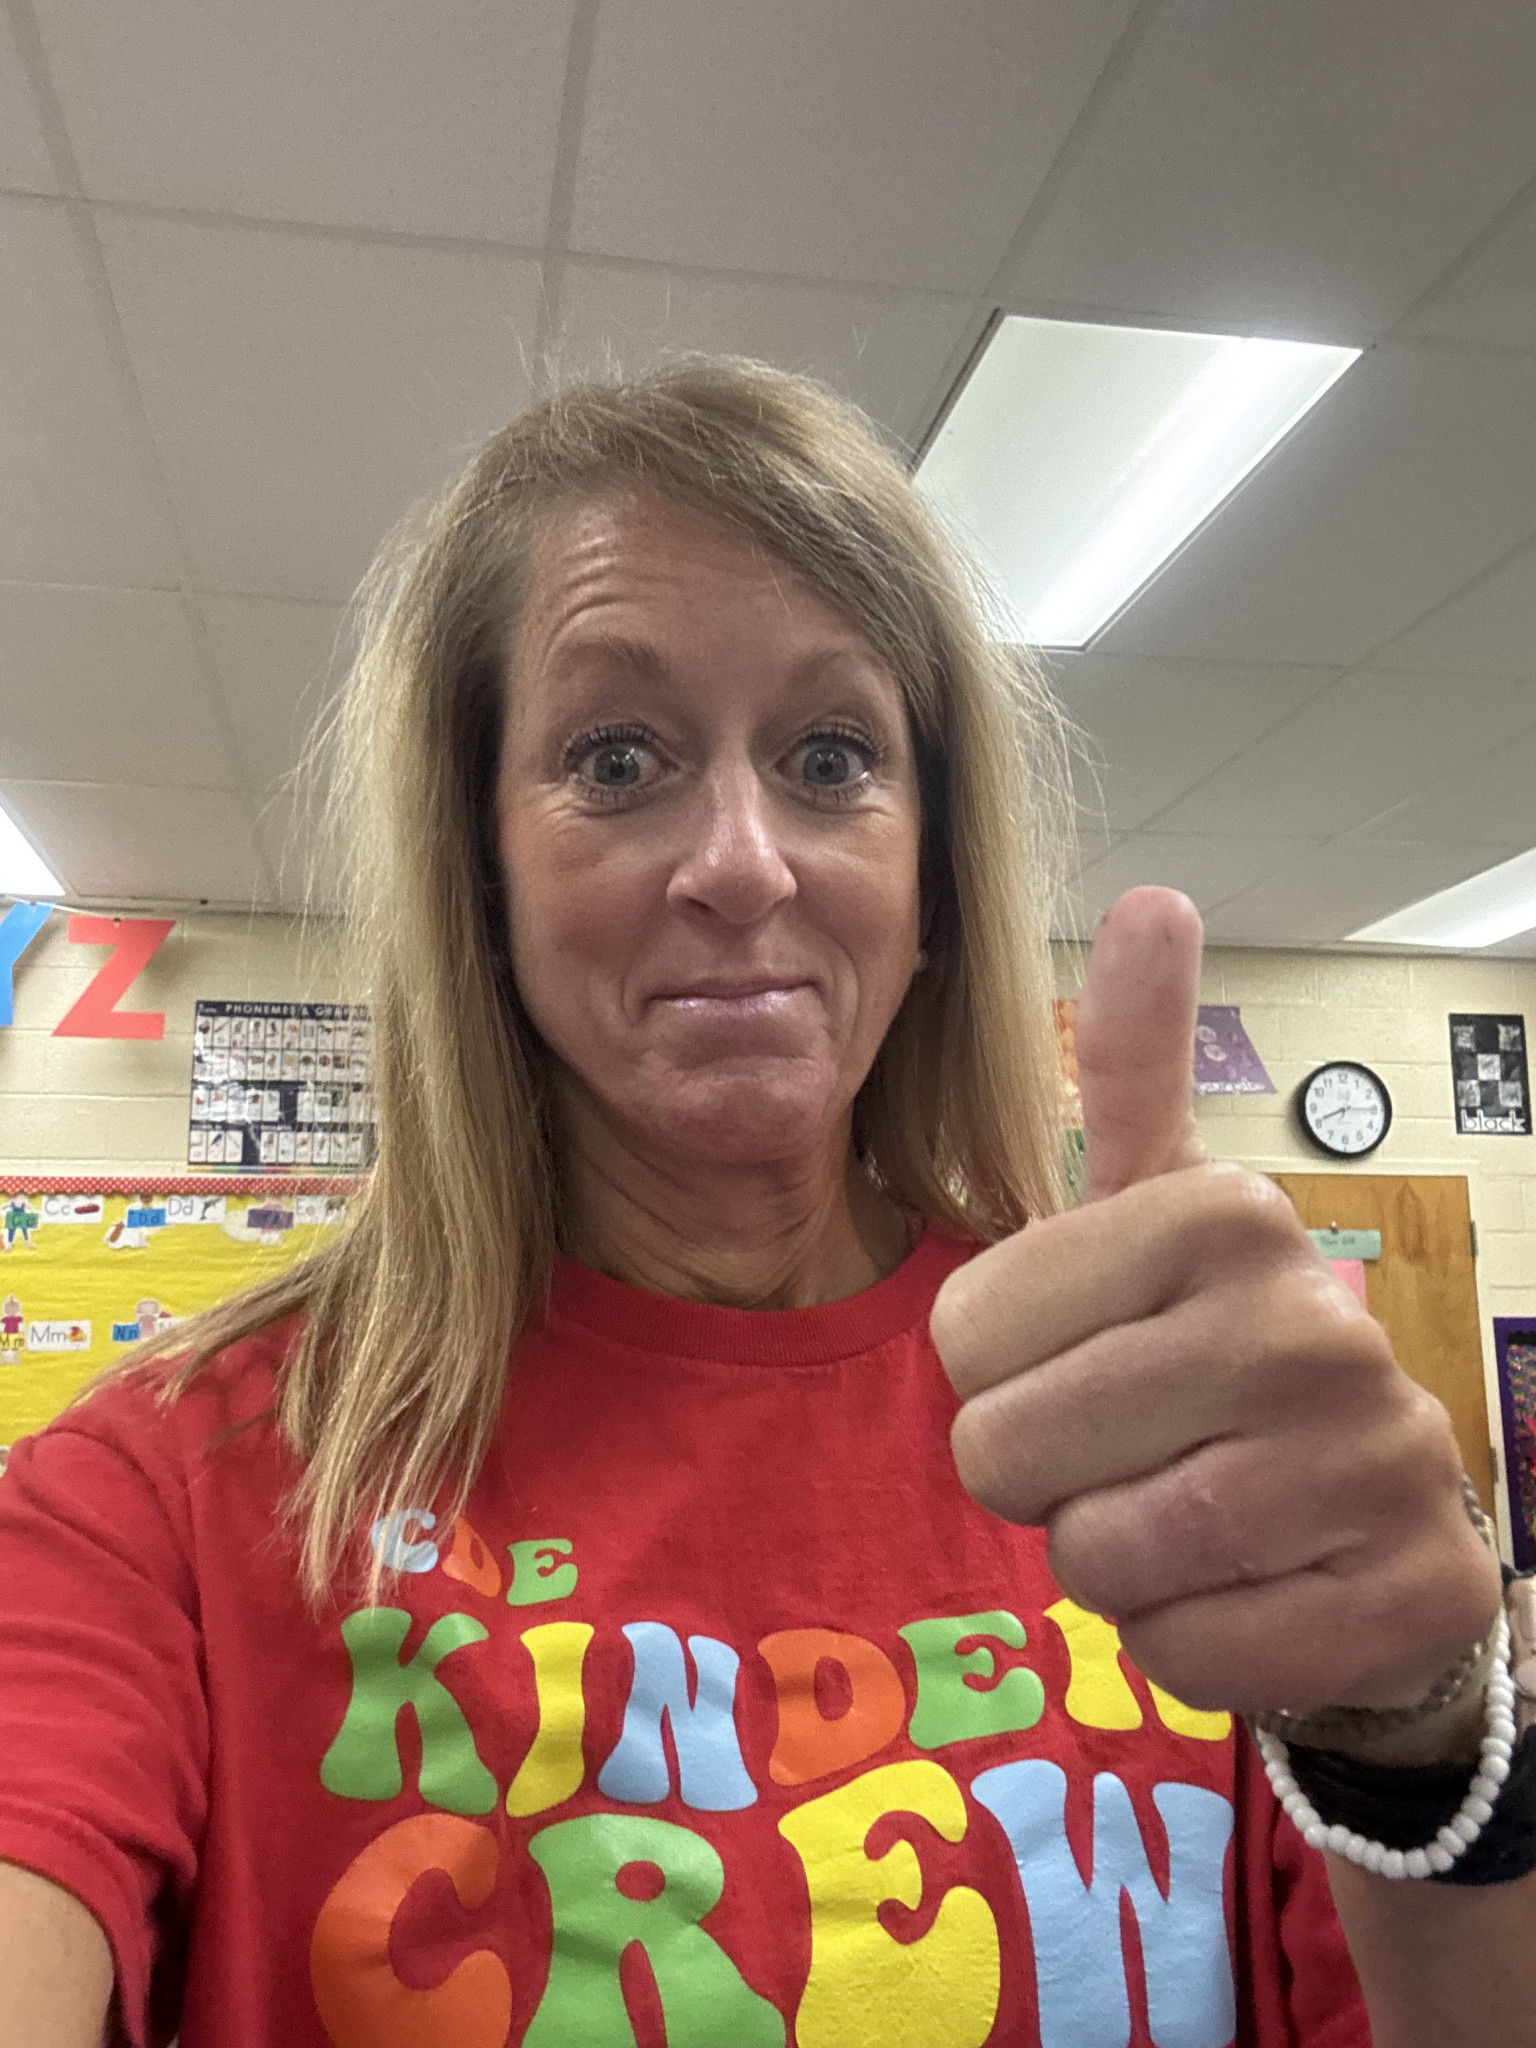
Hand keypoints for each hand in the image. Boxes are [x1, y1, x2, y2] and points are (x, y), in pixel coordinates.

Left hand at [931, 887, 1501, 1717]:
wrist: (1362, 1510)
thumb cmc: (1210, 1352)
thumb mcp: (1160, 1207)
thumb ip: (1140, 1062)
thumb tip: (1157, 895)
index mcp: (1225, 1212)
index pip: (966, 1336)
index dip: (990, 1374)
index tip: (1069, 1362)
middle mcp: (1316, 1321)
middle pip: (1012, 1451)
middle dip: (1034, 1476)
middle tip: (1112, 1454)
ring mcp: (1384, 1459)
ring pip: (1101, 1560)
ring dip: (1102, 1560)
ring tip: (1173, 1513)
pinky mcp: (1418, 1588)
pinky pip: (1195, 1657)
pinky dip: (1181, 1642)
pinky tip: (1239, 1589)